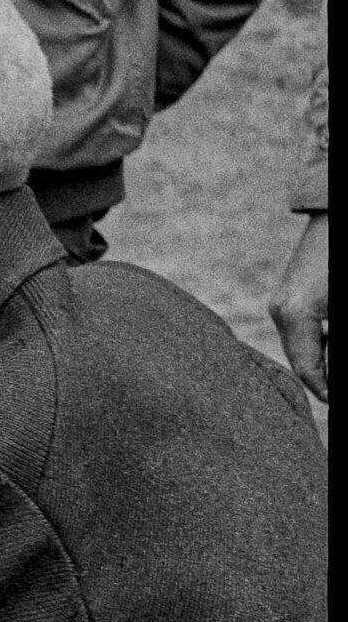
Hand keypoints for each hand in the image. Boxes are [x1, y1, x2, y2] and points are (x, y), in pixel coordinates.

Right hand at [270, 212, 327, 401]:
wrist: (340, 218)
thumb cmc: (341, 260)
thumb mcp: (340, 310)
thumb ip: (333, 345)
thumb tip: (329, 379)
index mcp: (294, 313)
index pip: (307, 370)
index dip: (326, 392)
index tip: (334, 403)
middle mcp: (281, 310)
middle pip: (300, 361)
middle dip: (322, 379)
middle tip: (331, 393)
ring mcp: (281, 303)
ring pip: (300, 348)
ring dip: (319, 363)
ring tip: (329, 376)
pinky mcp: (288, 298)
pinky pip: (300, 333)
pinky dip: (316, 346)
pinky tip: (328, 350)